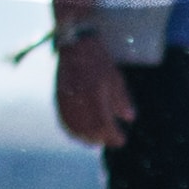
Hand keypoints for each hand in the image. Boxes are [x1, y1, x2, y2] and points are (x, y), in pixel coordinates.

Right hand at [51, 30, 130, 147]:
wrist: (76, 47)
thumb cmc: (98, 62)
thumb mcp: (116, 79)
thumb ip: (122, 101)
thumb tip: (129, 119)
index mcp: (95, 98)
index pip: (104, 126)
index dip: (113, 137)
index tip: (122, 140)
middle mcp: (79, 103)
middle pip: (89, 131)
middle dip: (102, 139)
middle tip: (111, 141)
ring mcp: (66, 103)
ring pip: (75, 129)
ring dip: (87, 139)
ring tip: (98, 140)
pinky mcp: (59, 100)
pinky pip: (64, 121)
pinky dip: (73, 131)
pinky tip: (81, 133)